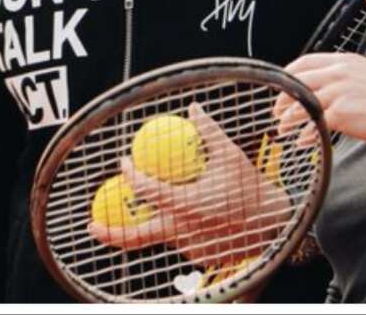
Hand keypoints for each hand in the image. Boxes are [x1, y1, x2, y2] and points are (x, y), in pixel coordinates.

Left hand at [89, 102, 290, 268]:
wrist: (275, 224)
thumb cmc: (251, 188)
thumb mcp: (231, 155)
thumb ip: (208, 132)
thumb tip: (193, 108)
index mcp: (186, 205)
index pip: (146, 190)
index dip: (130, 174)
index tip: (123, 162)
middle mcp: (182, 230)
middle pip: (135, 235)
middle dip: (109, 231)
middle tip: (90, 222)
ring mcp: (189, 248)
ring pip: (161, 233)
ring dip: (155, 219)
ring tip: (159, 203)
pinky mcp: (198, 257)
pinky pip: (180, 240)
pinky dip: (180, 227)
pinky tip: (195, 215)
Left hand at [276, 52, 365, 199]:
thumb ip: (346, 80)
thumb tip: (326, 91)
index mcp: (346, 61)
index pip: (305, 62)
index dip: (288, 75)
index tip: (281, 88)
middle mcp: (340, 71)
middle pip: (298, 81)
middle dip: (283, 98)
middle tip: (276, 112)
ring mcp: (340, 91)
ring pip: (302, 102)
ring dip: (288, 118)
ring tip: (282, 130)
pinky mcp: (342, 112)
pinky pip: (314, 123)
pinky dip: (305, 134)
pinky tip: (303, 142)